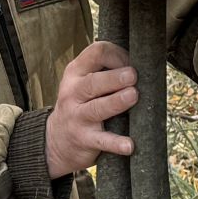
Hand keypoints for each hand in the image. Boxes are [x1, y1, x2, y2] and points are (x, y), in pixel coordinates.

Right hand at [46, 40, 136, 176]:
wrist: (55, 141)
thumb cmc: (79, 104)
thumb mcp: (82, 82)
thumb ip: (104, 71)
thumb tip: (142, 64)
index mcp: (75, 73)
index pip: (95, 53)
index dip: (117, 54)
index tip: (132, 63)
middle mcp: (73, 93)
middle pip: (93, 82)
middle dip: (114, 78)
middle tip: (133, 75)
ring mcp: (77, 117)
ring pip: (97, 108)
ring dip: (116, 102)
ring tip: (133, 95)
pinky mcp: (84, 139)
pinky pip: (102, 140)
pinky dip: (116, 143)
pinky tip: (130, 145)